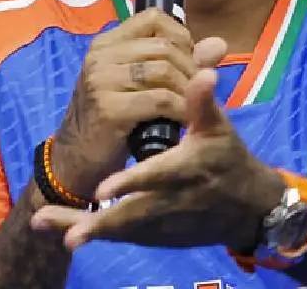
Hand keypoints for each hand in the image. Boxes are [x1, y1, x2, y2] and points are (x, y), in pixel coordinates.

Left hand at [31, 60, 284, 251]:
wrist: (243, 205)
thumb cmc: (227, 158)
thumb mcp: (220, 129)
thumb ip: (205, 102)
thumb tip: (205, 71)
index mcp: (192, 167)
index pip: (160, 176)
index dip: (133, 183)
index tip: (102, 191)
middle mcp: (177, 198)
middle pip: (136, 215)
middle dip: (104, 224)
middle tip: (71, 235)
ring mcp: (165, 220)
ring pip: (127, 230)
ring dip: (93, 232)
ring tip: (63, 236)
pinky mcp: (158, 234)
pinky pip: (123, 237)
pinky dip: (96, 235)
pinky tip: (67, 235)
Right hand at [48, 8, 226, 198]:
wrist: (79, 159)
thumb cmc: (115, 118)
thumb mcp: (146, 84)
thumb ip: (184, 61)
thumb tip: (219, 44)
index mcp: (107, 43)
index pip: (154, 18)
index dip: (180, 37)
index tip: (187, 62)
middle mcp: (101, 56)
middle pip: (165, 47)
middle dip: (190, 69)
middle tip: (194, 93)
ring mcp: (101, 80)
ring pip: (165, 71)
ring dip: (187, 91)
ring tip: (190, 107)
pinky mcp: (108, 108)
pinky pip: (160, 99)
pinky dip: (180, 109)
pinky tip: (182, 120)